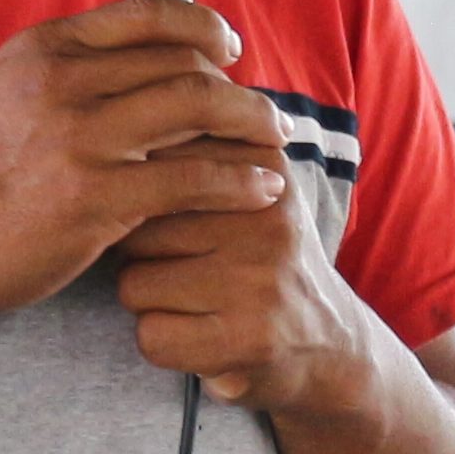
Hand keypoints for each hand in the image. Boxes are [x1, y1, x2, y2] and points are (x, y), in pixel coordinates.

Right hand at [0, 0, 289, 323]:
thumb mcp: (2, 98)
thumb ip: (61, 77)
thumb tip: (131, 66)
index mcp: (41, 50)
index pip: (144, 14)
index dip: (201, 25)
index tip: (228, 48)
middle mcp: (62, 82)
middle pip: (180, 61)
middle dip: (234, 85)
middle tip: (260, 110)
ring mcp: (79, 138)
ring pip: (196, 108)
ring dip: (249, 123)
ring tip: (273, 142)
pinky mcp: (95, 196)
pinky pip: (191, 178)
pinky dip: (237, 181)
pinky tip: (259, 189)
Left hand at [113, 137, 383, 410]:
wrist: (331, 343)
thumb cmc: (264, 256)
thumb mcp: (252, 184)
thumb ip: (200, 143)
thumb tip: (123, 110)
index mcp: (265, 165)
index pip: (155, 162)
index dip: (144, 196)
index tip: (172, 216)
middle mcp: (267, 216)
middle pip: (136, 224)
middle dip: (140, 252)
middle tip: (187, 268)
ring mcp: (260, 279)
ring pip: (133, 284)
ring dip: (148, 301)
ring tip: (195, 300)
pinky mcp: (249, 339)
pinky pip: (151, 336)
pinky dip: (162, 343)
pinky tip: (198, 336)